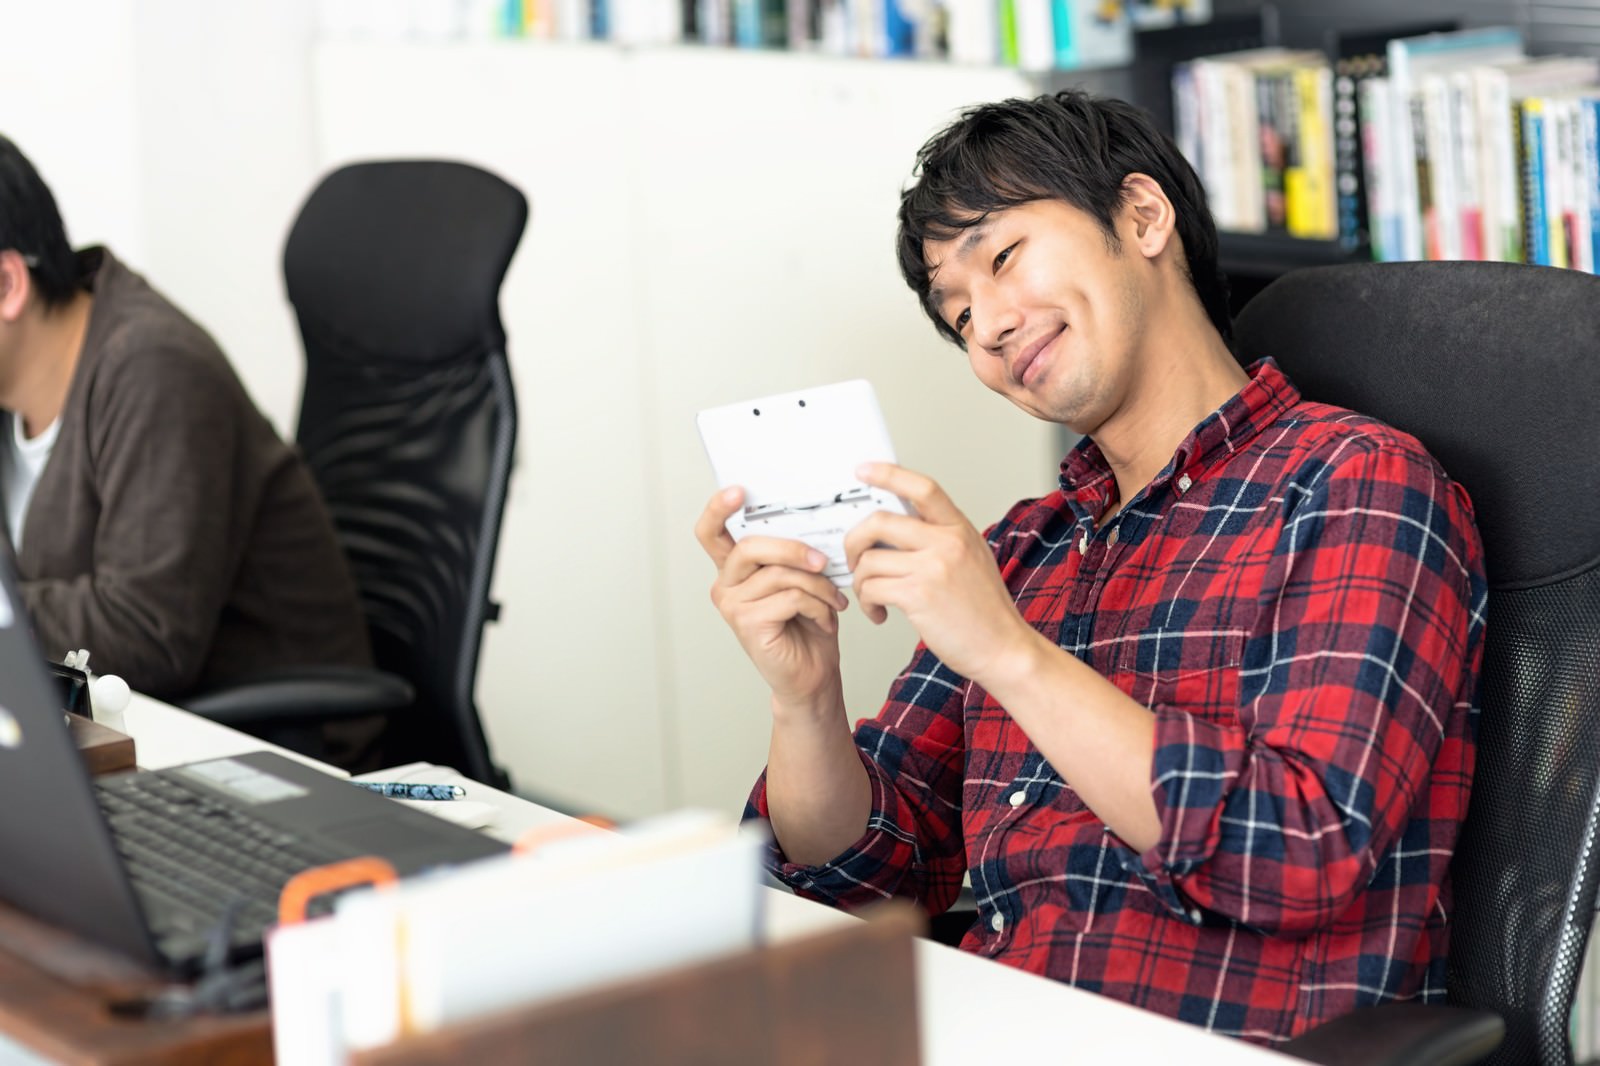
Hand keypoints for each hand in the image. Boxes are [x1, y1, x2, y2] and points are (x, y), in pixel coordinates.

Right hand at [694, 486, 850, 708]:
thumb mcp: (802, 580)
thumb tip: (812, 529)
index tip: (737, 491)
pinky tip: (824, 620)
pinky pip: (790, 597)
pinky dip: (817, 606)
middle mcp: (726, 584)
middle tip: (823, 561)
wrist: (812, 674)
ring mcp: (732, 605)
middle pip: (751, 547)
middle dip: (793, 549)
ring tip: (834, 601)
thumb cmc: (807, 626)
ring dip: (818, 586)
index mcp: (735, 569)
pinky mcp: (747, 623)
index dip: (718, 509)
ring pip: (780, 573)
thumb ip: (795, 556)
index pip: (712, 532)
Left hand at [845, 464, 1031, 683]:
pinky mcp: (919, 595)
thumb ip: (941, 540)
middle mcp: (947, 542)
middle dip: (855, 541)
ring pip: (869, 560)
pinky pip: (872, 588)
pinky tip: (879, 613)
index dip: (888, 474)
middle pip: (879, 521)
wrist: (1003, 648)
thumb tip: (895, 531)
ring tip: (873, 597)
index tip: (863, 470)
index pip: (922, 487)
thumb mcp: (971, 559)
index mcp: (959, 529)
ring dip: (861, 582)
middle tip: (854, 560)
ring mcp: (933, 567)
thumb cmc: (985, 612)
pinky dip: (867, 602)